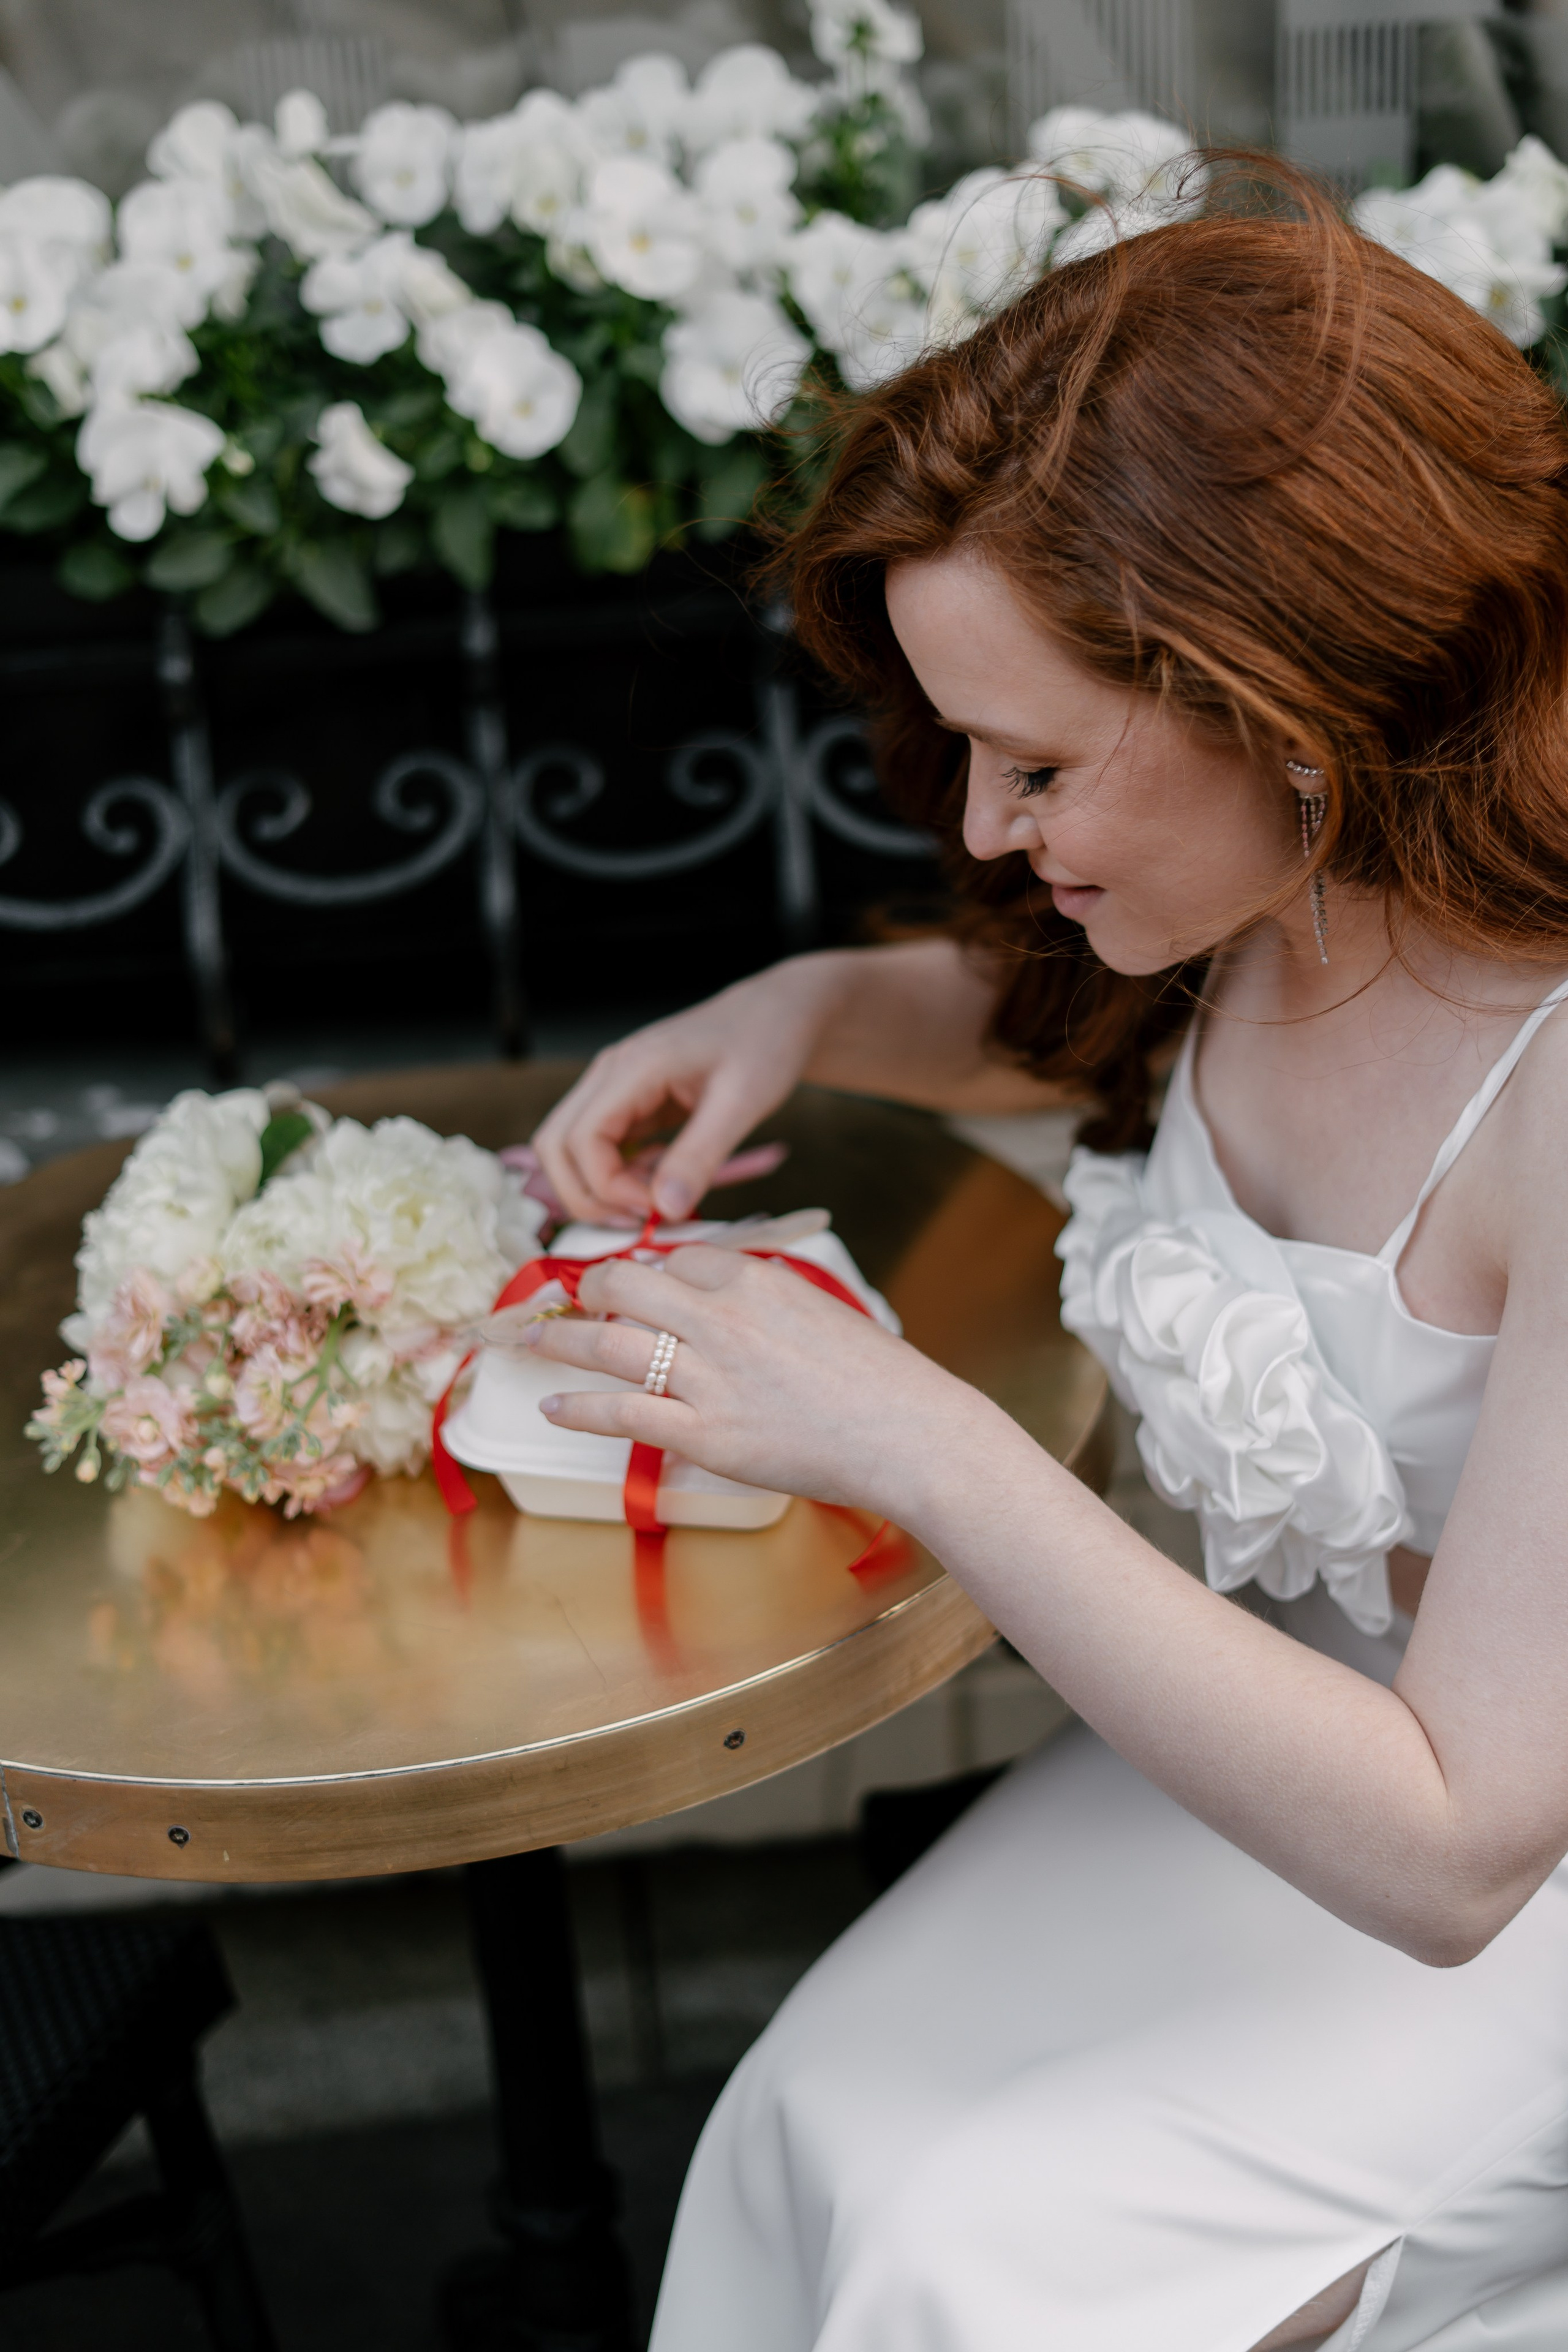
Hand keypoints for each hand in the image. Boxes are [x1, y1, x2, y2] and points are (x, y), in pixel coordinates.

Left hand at [523, 1245, 984, 1522]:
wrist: (908, 1432)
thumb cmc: (878, 1377)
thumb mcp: (820, 1309)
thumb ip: (766, 1297)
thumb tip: (727, 1291)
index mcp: (753, 1280)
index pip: (675, 1257)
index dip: (648, 1270)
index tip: (633, 1283)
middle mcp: (721, 1320)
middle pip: (625, 1286)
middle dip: (589, 1290)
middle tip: (569, 1300)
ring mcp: (708, 1378)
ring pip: (609, 1345)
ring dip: (560, 1341)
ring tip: (531, 1341)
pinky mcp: (704, 1434)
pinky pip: (621, 1413)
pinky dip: (578, 1408)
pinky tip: (552, 1405)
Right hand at [530, 959, 845, 1225]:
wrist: (778, 1013)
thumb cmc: (766, 1043)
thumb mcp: (743, 1102)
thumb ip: (700, 1156)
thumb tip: (664, 1210)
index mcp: (633, 1066)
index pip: (581, 1139)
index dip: (608, 1187)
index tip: (656, 1208)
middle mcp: (610, 1073)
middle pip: (556, 1146)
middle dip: (587, 1195)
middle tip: (640, 1220)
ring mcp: (614, 1086)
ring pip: (569, 1149)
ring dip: (598, 1188)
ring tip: (652, 1204)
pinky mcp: (627, 1101)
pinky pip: (598, 1147)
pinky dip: (617, 1175)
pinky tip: (658, 1183)